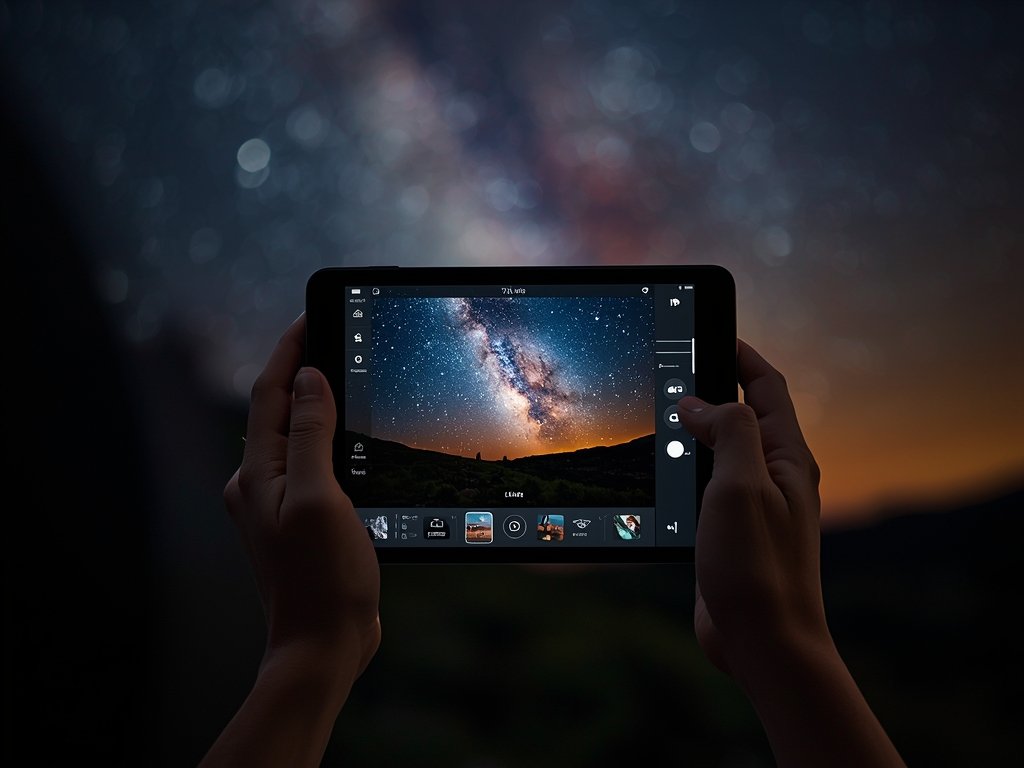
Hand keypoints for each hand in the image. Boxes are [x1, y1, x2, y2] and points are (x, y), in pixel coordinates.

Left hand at [203, 314, 379, 766]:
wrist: (322, 645)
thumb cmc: (321, 578)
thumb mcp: (319, 497)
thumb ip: (309, 435)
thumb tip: (308, 379)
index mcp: (257, 473)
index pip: (270, 393)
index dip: (289, 350)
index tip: (312, 314)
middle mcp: (260, 484)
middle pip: (279, 410)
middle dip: (303, 370)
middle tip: (334, 336)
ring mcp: (280, 504)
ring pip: (298, 437)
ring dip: (318, 404)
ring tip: (348, 375)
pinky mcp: (303, 521)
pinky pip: (314, 464)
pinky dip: (330, 439)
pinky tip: (354, 438)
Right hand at [678, 340, 903, 767]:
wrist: (765, 641)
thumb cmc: (759, 567)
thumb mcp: (742, 484)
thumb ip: (728, 431)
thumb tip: (699, 402)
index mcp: (786, 457)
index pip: (768, 387)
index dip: (741, 354)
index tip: (713, 329)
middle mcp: (775, 476)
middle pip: (746, 414)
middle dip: (714, 386)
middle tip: (677, 367)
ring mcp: (754, 505)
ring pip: (724, 450)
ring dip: (697, 428)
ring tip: (663, 411)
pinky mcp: (733, 532)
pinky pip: (710, 484)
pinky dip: (688, 466)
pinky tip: (664, 470)